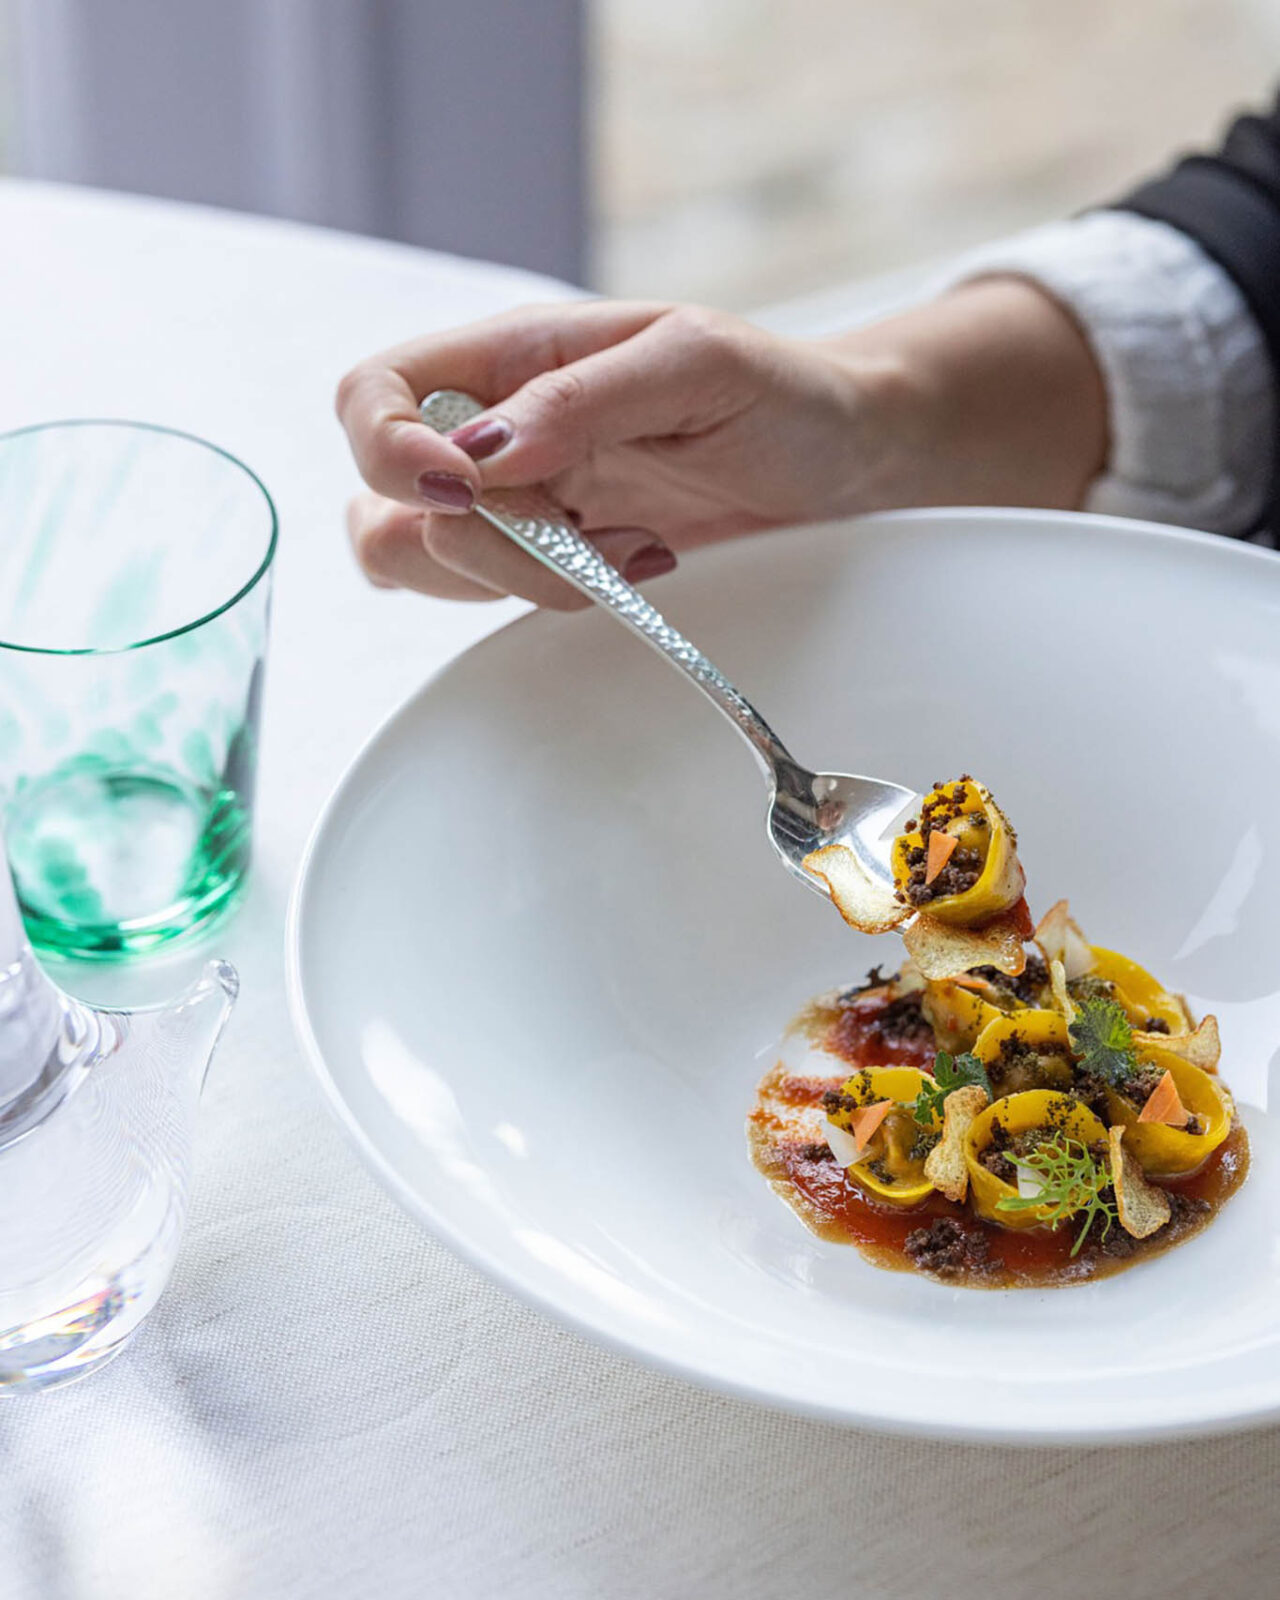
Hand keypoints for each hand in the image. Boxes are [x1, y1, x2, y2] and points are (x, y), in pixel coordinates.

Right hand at [336, 284, 1106, 609]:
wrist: (836, 454)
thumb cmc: (777, 389)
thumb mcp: (696, 363)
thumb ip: (581, 398)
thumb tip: (480, 452)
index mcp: (510, 355)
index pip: (371, 393)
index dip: (387, 450)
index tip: (467, 492)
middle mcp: (489, 425)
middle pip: (387, 502)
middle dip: (489, 541)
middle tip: (589, 532)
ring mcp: (509, 497)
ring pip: (421, 561)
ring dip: (519, 577)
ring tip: (625, 549)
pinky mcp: (539, 552)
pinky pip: (482, 593)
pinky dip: (542, 598)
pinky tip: (627, 565)